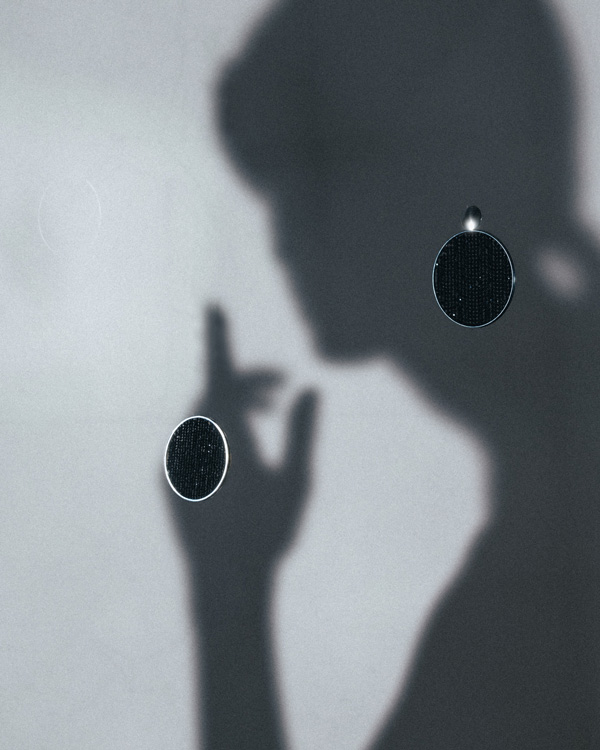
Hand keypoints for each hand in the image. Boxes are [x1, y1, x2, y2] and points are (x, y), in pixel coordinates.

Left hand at [168, 307, 317, 579]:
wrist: (223, 580)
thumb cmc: (268, 531)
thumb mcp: (297, 479)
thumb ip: (304, 431)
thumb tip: (312, 390)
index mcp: (226, 435)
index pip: (220, 372)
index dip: (217, 337)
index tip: (212, 306)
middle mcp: (193, 441)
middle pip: (216, 392)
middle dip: (248, 384)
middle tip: (281, 390)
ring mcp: (175, 459)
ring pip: (202, 416)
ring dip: (232, 408)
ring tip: (264, 418)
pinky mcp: (168, 477)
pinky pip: (191, 439)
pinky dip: (214, 432)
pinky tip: (237, 456)